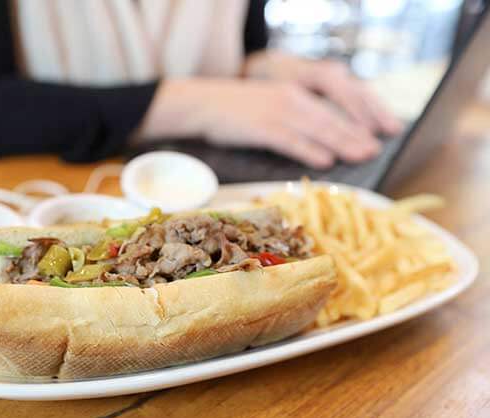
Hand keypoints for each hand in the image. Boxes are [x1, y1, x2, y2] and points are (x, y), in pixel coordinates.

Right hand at [139, 79, 383, 168]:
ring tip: (362, 155)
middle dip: (355, 134)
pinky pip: (292, 141)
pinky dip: (310, 151)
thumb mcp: (268, 106)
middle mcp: (290, 99)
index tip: (374, 136)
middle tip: (375, 149)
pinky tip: (326, 161)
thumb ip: (291, 118)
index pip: (331, 108)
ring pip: (316, 129)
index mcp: (293, 93)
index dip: (354, 123)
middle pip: (329, 119)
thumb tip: (317, 140)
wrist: (203, 103)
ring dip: (342, 143)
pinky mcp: (261, 128)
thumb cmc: (235, 110)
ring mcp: (276, 113)